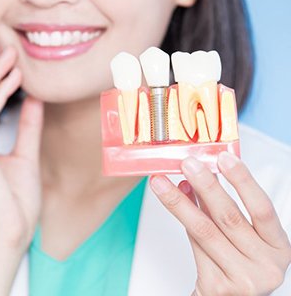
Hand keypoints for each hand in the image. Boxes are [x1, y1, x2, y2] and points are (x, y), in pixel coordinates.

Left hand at [150, 152, 290, 295]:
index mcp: (278, 247)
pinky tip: (172, 202)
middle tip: (187, 164)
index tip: (223, 157)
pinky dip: (182, 221)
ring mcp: (243, 279)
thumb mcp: (242, 237)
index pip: (262, 208)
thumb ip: (222, 208)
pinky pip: (194, 246)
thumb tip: (196, 177)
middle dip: (205, 185)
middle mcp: (266, 265)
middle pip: (229, 217)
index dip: (243, 180)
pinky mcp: (217, 287)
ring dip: (179, 202)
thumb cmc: (239, 265)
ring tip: (162, 182)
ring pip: (204, 230)